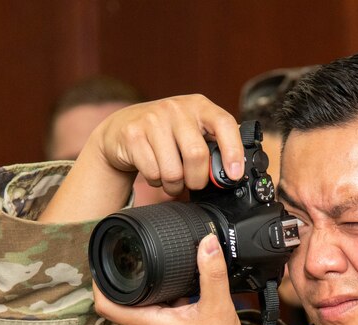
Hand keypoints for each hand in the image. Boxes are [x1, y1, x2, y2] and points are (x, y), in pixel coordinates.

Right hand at [40, 95, 244, 223]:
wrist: (122, 127)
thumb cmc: (166, 133)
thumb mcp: (192, 130)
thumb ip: (213, 145)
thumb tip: (233, 172)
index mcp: (199, 106)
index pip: (224, 123)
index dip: (233, 151)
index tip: (234, 175)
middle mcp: (176, 108)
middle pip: (196, 155)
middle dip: (197, 180)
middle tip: (193, 183)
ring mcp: (152, 119)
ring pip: (173, 170)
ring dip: (174, 185)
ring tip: (172, 179)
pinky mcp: (133, 135)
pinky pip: (152, 173)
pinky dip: (156, 182)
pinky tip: (154, 171)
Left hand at [94, 233, 244, 324]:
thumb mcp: (218, 308)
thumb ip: (212, 273)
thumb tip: (207, 244)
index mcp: (146, 323)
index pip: (104, 303)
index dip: (98, 281)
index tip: (103, 263)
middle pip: (117, 303)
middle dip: (122, 281)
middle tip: (129, 260)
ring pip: (133, 311)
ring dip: (140, 294)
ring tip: (151, 274)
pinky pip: (147, 319)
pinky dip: (153, 306)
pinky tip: (172, 296)